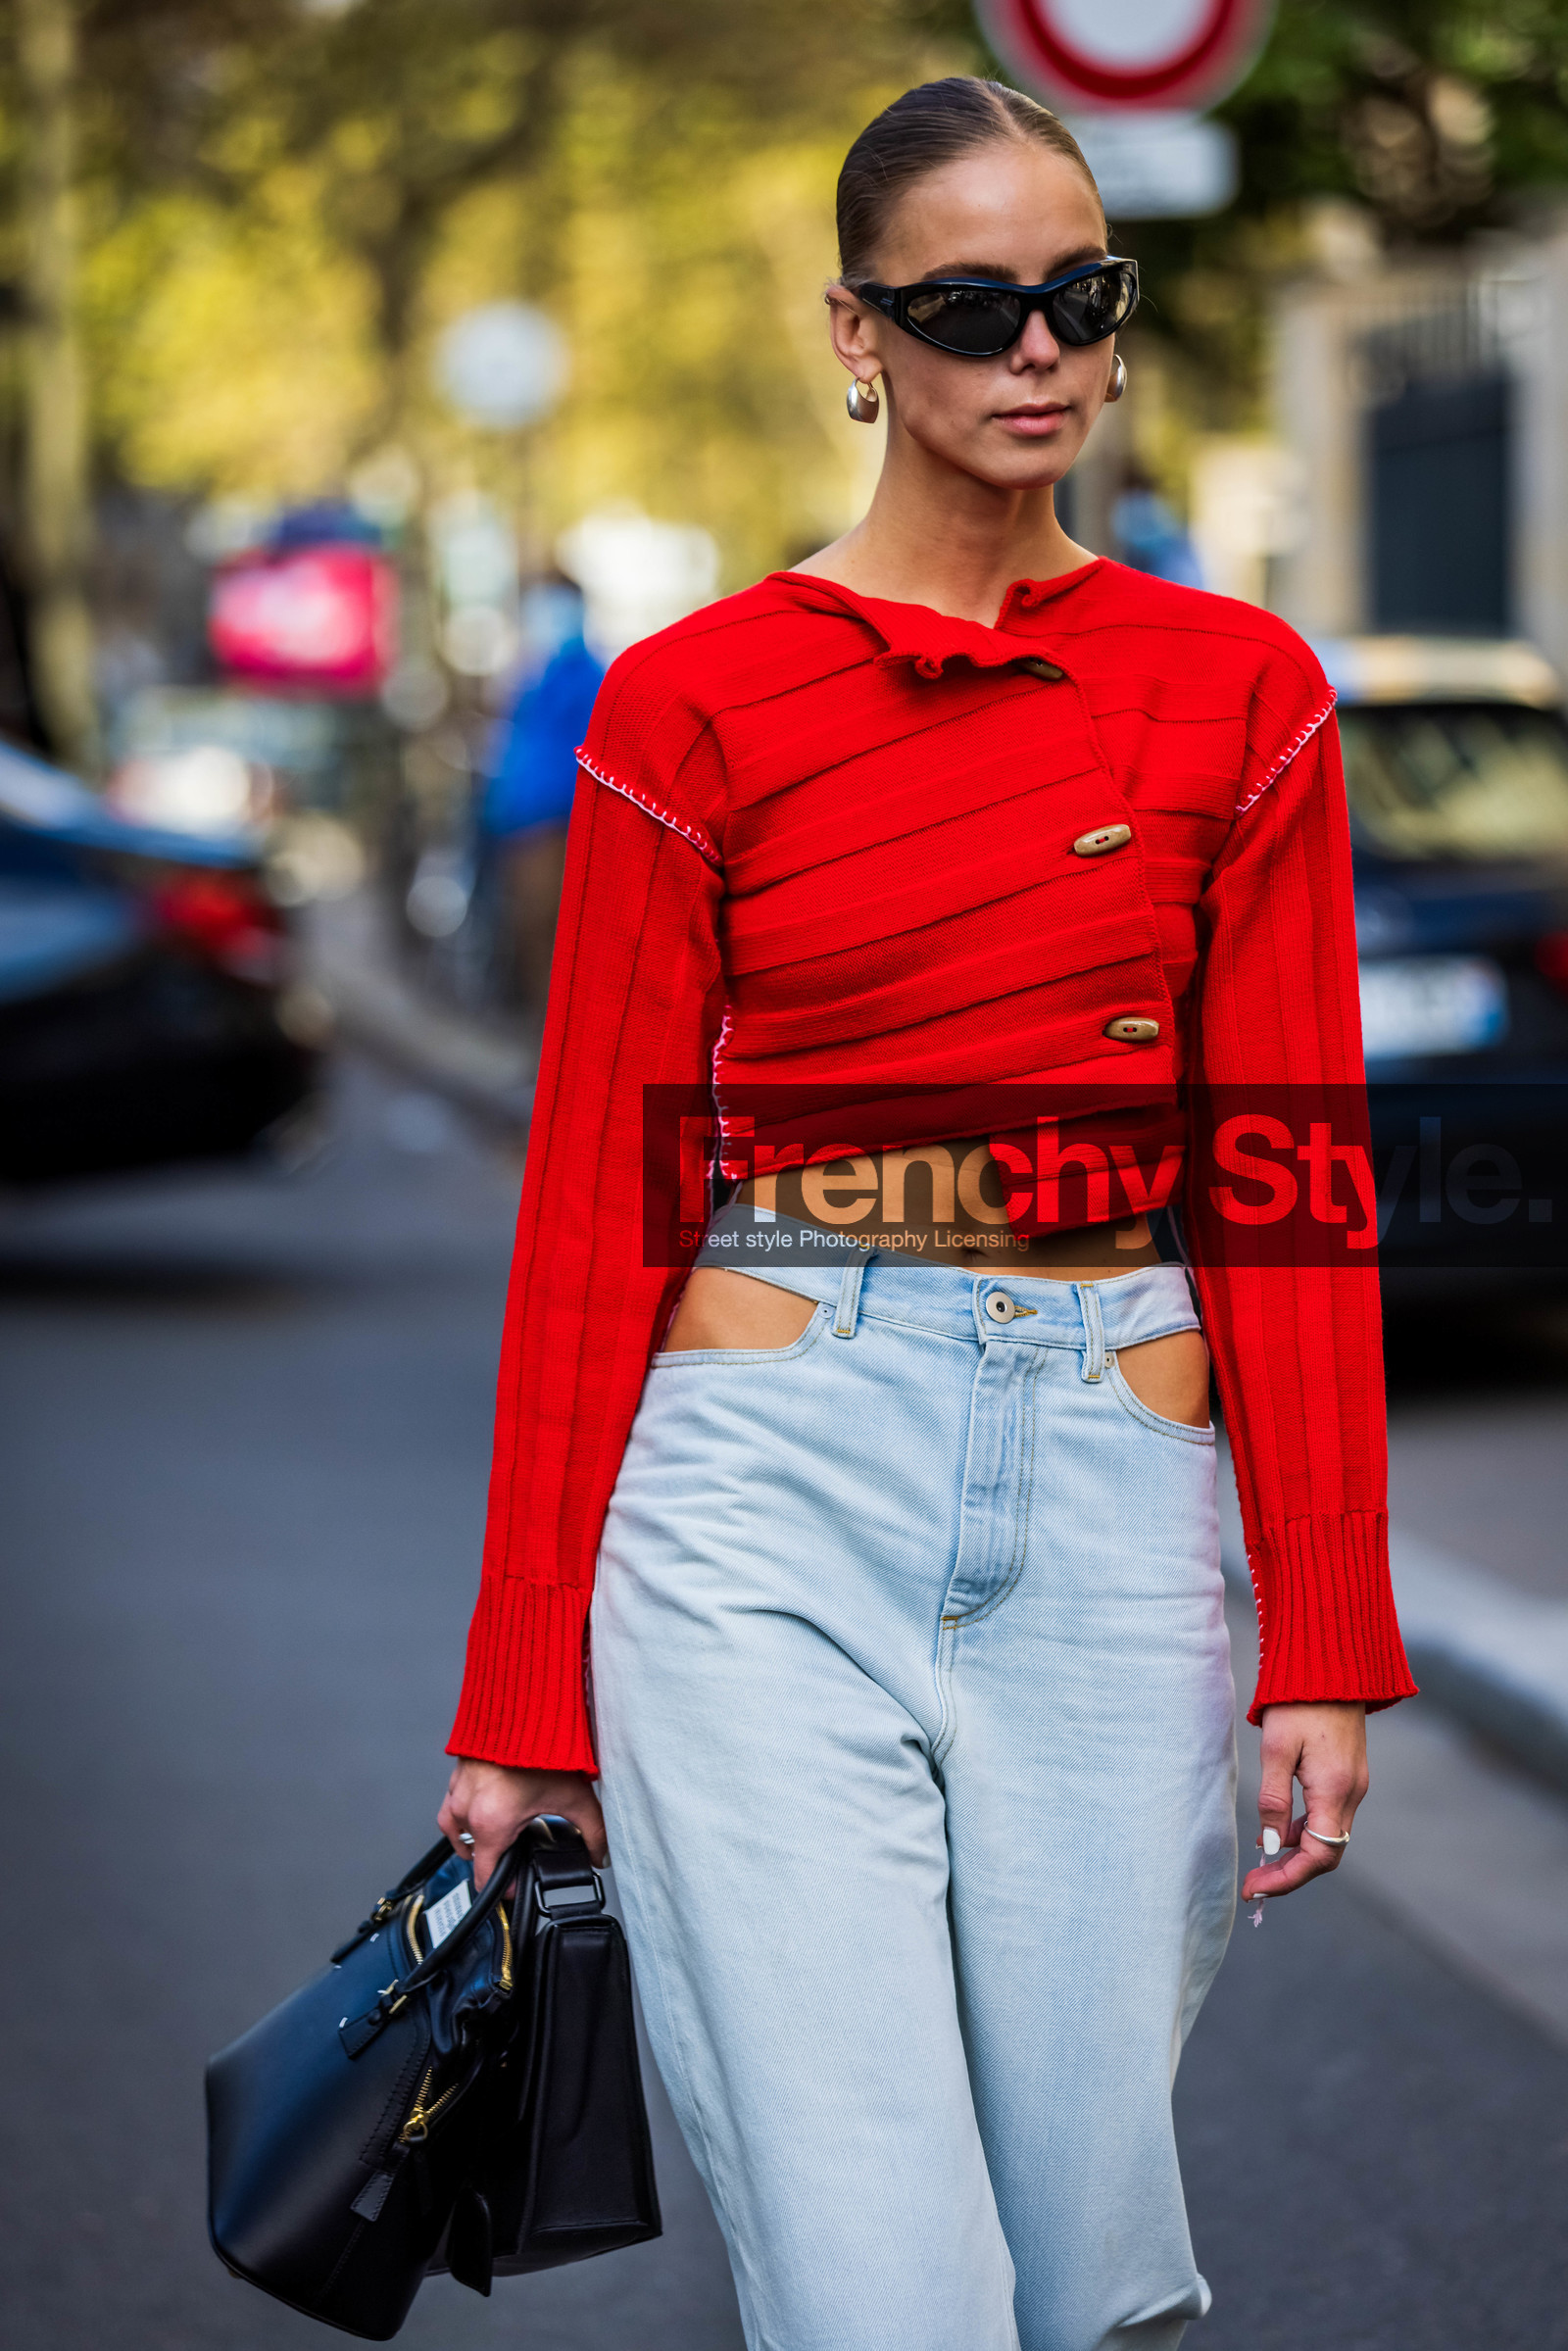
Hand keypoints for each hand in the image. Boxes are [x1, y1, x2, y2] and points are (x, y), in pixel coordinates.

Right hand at [439, 1758, 607, 1890]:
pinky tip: (487, 1802)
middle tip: (517, 1847)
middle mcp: (467, 1810)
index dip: (502, 1886)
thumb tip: (601, 1855)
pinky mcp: (456, 1774)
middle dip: (493, 1854)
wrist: (522, 1708)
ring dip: (473, 1835)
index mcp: (492, 1824)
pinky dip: (465, 1810)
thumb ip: (593, 1832)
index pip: (484, 1876)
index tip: (514, 1883)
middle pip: (472, 1853)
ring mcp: (458, 1791)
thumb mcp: (575, 1797)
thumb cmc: (540, 1747)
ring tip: (498, 1830)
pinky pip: (452, 1804)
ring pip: (456, 1829)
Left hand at [1241, 1701, 1366, 1904]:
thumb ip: (1274, 1800)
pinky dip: (1304, 1829)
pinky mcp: (1348, 1775)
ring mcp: (1354, 1785)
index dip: (1287, 1879)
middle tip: (1255, 1881)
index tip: (1256, 1888)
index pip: (1318, 1856)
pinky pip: (1329, 1815)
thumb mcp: (1276, 1749)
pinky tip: (1278, 1826)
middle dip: (1291, 1872)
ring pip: (1328, 1835)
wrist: (1330, 1666)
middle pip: (1326, 1853)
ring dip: (1296, 1852)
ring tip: (1260, 1857)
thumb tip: (1270, 1846)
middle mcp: (1352, 1793)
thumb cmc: (1298, 1704)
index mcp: (1335, 1791)